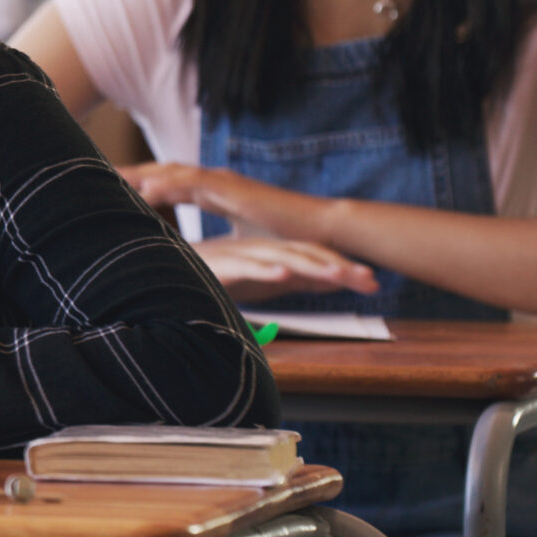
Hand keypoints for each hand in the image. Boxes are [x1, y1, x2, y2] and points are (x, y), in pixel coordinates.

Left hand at [118, 162, 332, 242]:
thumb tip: (187, 258)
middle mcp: (214, 182)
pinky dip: (170, 184)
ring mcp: (223, 182)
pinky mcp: (234, 190)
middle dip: (129, 172)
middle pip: (161, 171)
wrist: (318, 232)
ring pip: (173, 172)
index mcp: (212, 191)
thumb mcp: (235, 241)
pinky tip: (147, 189)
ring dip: (141, 174)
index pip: (166, 182)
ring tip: (109, 178)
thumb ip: (209, 243)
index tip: (103, 186)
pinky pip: (196, 184)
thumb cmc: (281, 236)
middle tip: (90, 172)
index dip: (137, 183)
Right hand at [191, 236, 378, 301]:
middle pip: (305, 255)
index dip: (342, 267)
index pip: (313, 256)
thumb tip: (329, 286)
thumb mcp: (260, 281)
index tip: (371, 283)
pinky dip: (264, 269)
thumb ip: (290, 282)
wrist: (165, 271)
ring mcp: (240, 256)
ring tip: (340, 277)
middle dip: (340, 267)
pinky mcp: (219, 265)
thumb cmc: (211, 276)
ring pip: (282, 259)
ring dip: (313, 267)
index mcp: (269, 253)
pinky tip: (283, 274)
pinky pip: (246, 266)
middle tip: (370, 281)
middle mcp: (258, 250)